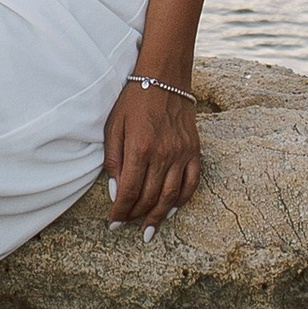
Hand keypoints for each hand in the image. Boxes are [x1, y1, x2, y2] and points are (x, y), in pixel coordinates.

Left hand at [103, 78, 201, 226]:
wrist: (164, 78)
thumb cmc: (133, 100)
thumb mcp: (114, 126)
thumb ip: (113, 159)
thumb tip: (116, 191)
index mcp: (139, 148)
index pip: (129, 191)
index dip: (120, 211)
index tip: (113, 223)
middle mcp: (162, 154)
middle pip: (149, 197)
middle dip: (135, 216)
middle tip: (126, 224)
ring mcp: (181, 154)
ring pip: (170, 196)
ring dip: (158, 217)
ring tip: (148, 230)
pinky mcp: (194, 151)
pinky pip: (191, 183)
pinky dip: (182, 200)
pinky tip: (171, 210)